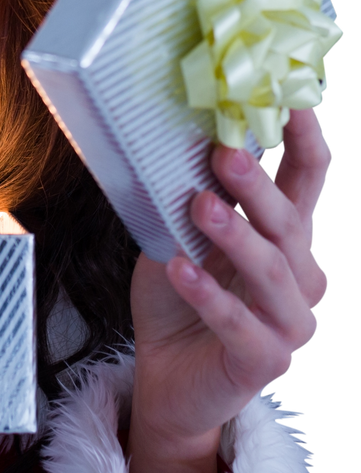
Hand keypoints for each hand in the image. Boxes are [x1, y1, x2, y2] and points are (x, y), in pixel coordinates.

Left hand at [126, 108, 330, 472]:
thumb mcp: (179, 230)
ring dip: (237, 237)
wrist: (164, 371)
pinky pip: (241, 324)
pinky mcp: (266, 361)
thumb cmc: (179, 290)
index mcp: (286, 235)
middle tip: (225, 156)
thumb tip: (183, 134)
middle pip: (290, 224)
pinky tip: (179, 270)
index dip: (306, 141)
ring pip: (273, 273)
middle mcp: (301, 275)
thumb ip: (193, 193)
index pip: (308, 180)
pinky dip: (210, 296)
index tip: (294, 101)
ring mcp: (289, 322)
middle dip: (259, 188)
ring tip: (199, 207)